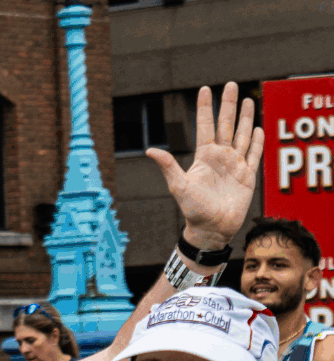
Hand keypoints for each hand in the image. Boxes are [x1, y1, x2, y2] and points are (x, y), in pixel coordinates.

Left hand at [147, 82, 263, 252]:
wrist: (211, 228)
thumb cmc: (192, 209)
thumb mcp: (178, 186)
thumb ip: (168, 166)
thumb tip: (150, 150)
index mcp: (203, 156)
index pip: (205, 126)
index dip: (205, 108)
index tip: (204, 89)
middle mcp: (219, 157)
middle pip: (226, 125)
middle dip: (229, 105)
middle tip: (231, 84)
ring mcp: (234, 165)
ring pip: (242, 135)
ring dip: (246, 118)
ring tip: (249, 99)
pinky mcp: (247, 175)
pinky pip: (253, 154)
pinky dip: (256, 142)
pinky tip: (258, 128)